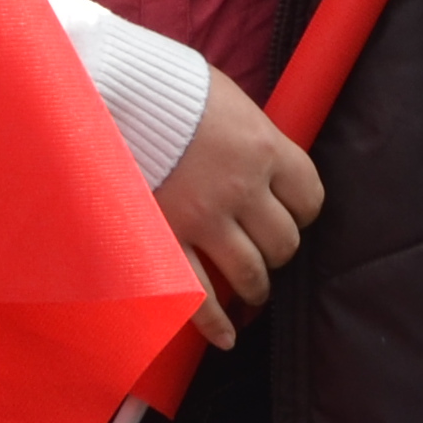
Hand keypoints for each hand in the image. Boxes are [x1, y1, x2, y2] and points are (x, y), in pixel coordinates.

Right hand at [148, 66, 324, 348]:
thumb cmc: (169, 86)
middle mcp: (242, 188)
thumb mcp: (225, 100)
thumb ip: (250, 137)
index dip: (303, 210)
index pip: (309, 196)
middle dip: (277, 250)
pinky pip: (200, 295)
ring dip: (255, 288)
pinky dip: (215, 323)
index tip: (290, 212)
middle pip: (283, 241)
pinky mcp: (168, 239)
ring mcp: (204, 218)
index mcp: (263, 148)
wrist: (112, 88)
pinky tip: (225, 336)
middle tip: (265, 250)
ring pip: (251, 274)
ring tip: (250, 291)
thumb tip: (264, 159)